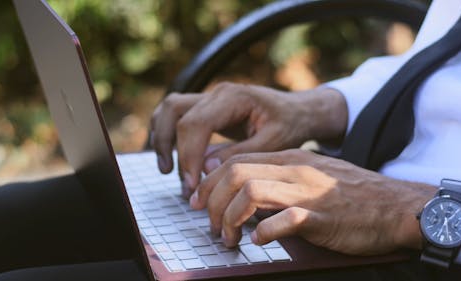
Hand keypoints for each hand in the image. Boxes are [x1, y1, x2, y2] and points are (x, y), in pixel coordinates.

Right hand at [150, 82, 346, 196]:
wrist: (298, 111)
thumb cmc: (290, 125)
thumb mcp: (273, 143)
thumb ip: (241, 155)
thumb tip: (207, 169)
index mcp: (234, 97)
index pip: (196, 123)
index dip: (188, 155)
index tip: (192, 184)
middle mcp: (217, 93)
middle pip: (175, 112)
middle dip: (171, 148)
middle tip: (183, 182)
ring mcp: (210, 97)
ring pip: (170, 109)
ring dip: (162, 137)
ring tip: (167, 170)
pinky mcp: (207, 107)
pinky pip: (176, 114)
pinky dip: (167, 133)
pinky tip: (170, 157)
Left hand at [190, 149, 435, 254]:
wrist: (395, 206)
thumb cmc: (353, 195)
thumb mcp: (313, 176)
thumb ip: (280, 180)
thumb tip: (246, 197)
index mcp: (291, 159)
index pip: (236, 160)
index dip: (210, 182)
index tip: (200, 202)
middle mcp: (295, 170)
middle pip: (235, 174)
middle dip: (212, 201)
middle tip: (209, 224)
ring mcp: (308, 192)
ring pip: (250, 193)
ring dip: (230, 218)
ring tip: (229, 238)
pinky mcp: (321, 217)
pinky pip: (283, 221)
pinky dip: (264, 233)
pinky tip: (260, 242)